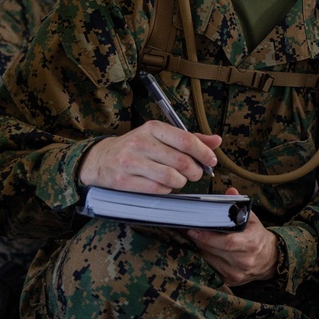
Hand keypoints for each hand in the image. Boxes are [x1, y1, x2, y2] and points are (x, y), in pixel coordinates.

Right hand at [78, 120, 220, 192]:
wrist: (101, 159)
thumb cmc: (137, 147)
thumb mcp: (160, 136)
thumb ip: (189, 138)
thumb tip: (216, 141)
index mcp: (153, 128)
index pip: (186, 140)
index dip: (204, 153)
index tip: (211, 161)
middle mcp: (141, 143)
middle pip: (182, 162)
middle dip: (195, 171)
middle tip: (195, 173)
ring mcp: (131, 162)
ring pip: (172, 178)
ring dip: (181, 182)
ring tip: (178, 179)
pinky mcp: (124, 181)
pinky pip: (158, 189)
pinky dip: (167, 189)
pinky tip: (164, 184)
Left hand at [188, 187, 277, 286]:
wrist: (268, 259)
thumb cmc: (257, 235)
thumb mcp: (252, 218)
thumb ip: (239, 205)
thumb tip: (230, 191)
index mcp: (251, 243)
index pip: (227, 242)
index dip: (208, 237)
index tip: (193, 229)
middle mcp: (244, 261)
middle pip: (214, 250)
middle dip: (199, 239)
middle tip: (187, 229)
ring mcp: (236, 274)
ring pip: (209, 260)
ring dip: (200, 248)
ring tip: (194, 236)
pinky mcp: (229, 281)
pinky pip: (211, 267)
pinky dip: (206, 257)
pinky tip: (204, 248)